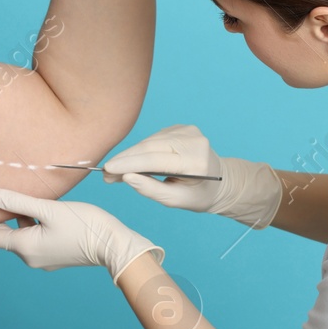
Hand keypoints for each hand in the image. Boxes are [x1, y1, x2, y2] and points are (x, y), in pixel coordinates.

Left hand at [0, 188, 163, 285]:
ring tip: (6, 200)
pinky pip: (33, 237)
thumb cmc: (85, 226)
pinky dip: (28, 224)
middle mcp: (30, 256)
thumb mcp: (50, 209)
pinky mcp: (55, 253)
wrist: (115, 246)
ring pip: (20, 235)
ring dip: (14, 219)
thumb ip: (19, 202)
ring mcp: (43, 257)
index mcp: (24, 247)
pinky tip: (33, 209)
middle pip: (3, 236)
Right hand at [103, 124, 282, 228]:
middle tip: (105, 174)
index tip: (107, 170)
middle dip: (124, 160)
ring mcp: (188, 130)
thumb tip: (126, 177)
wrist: (221, 181)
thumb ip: (151, 190)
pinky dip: (140, 151)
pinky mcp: (181, 128)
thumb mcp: (177, 200)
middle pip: (149, 147)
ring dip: (129, 156)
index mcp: (196, 160)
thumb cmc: (199, 195)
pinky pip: (153, 139)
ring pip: (148, 142)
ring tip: (115, 172)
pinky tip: (133, 162)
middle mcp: (193, 140)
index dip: (129, 163)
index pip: (155, 159)